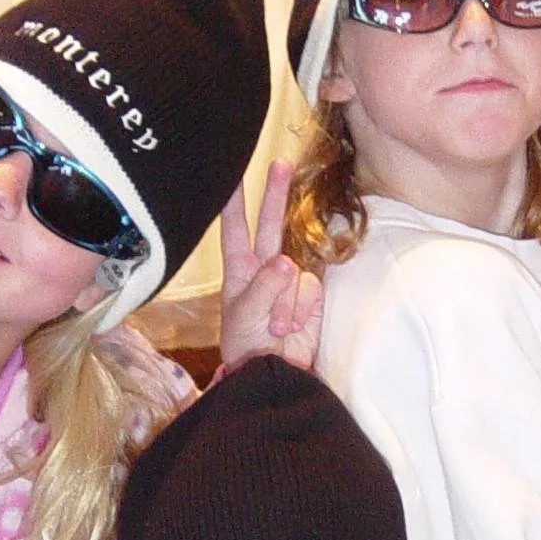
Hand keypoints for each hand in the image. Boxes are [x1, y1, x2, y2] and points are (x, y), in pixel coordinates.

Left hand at [218, 161, 322, 369]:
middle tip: (280, 164)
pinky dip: (302, 308)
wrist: (273, 374)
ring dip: (287, 301)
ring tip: (277, 327)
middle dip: (275, 195)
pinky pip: (311, 287)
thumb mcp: (245, 315)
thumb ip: (265, 287)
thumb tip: (286, 263)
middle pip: (270, 224)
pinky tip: (293, 326)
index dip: (232, 203)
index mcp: (239, 270)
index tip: (229, 175)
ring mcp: (289, 282)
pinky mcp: (310, 297)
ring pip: (295, 269)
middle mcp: (264, 269)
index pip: (234, 229)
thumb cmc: (246, 346)